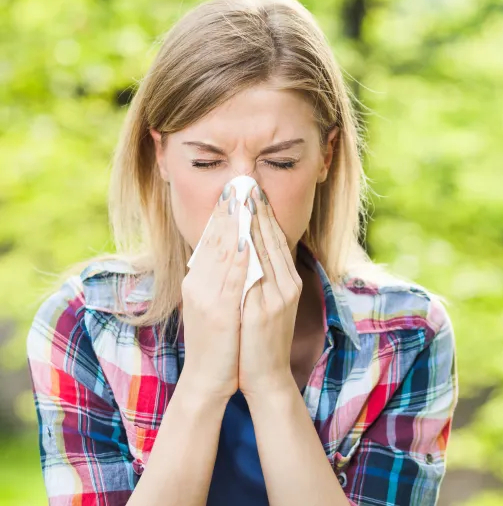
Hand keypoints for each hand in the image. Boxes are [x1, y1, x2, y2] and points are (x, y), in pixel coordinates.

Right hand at [179, 184, 248, 401]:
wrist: (208, 379)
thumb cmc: (217, 342)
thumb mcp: (214, 305)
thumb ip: (219, 279)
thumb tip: (231, 254)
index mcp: (198, 281)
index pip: (211, 240)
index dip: (222, 214)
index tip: (233, 191)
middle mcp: (198, 284)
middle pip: (214, 240)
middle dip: (228, 210)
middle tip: (238, 183)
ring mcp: (207, 297)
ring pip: (221, 253)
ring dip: (233, 224)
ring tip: (241, 199)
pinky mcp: (219, 312)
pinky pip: (231, 278)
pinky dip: (237, 256)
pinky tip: (244, 238)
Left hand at [238, 186, 302, 398]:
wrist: (266, 376)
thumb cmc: (261, 339)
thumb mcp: (268, 303)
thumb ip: (263, 277)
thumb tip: (250, 249)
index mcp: (288, 282)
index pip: (275, 240)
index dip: (263, 214)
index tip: (251, 191)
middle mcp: (287, 285)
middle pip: (272, 239)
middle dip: (258, 210)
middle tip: (247, 183)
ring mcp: (278, 297)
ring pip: (265, 251)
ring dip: (252, 222)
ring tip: (241, 198)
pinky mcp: (265, 310)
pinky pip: (256, 273)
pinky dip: (248, 251)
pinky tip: (239, 234)